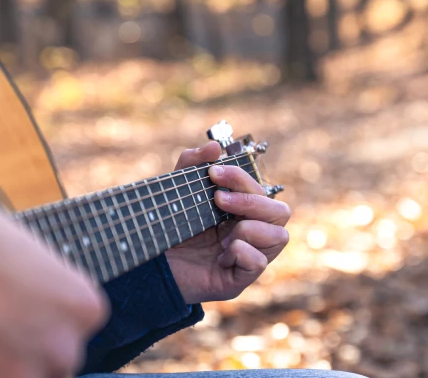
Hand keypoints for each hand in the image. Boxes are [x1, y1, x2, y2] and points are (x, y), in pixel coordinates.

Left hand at [165, 142, 290, 303]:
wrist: (146, 264)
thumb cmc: (166, 228)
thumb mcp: (177, 191)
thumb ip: (192, 164)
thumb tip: (214, 147)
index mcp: (242, 213)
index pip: (262, 191)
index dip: (242, 178)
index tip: (213, 173)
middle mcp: (251, 234)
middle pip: (281, 212)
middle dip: (251, 201)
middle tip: (217, 200)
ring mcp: (248, 258)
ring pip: (280, 236)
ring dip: (249, 228)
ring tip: (221, 236)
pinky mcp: (239, 280)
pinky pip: (259, 263)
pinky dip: (242, 253)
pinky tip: (219, 257)